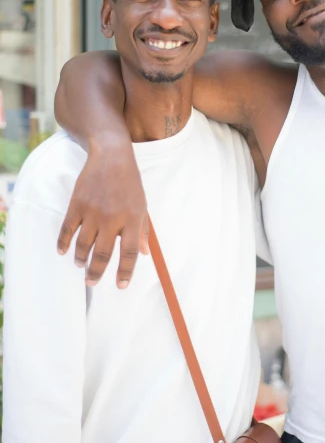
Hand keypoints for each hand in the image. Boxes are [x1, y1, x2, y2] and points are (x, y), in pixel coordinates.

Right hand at [57, 138, 148, 288]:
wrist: (111, 156)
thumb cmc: (130, 183)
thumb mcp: (142, 205)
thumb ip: (142, 231)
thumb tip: (145, 254)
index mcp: (133, 219)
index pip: (129, 253)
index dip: (125, 272)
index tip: (120, 286)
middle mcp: (113, 218)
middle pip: (103, 254)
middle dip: (96, 272)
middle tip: (92, 282)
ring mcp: (93, 212)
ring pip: (83, 245)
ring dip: (81, 259)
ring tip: (80, 265)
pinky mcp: (77, 204)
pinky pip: (67, 230)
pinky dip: (63, 243)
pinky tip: (62, 252)